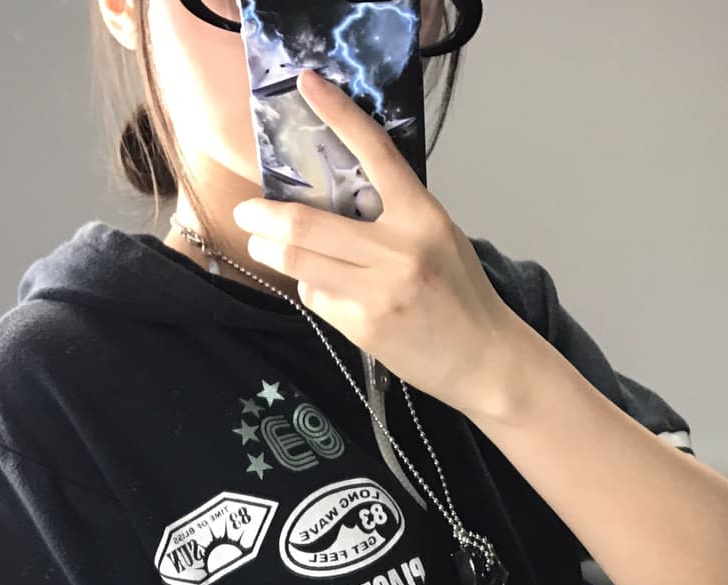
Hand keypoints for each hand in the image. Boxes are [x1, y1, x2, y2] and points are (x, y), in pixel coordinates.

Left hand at [231, 69, 518, 420]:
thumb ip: (394, 213)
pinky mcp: (364, 327)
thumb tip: (338, 197)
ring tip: (262, 245)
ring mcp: (378, 291)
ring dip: (270, 252)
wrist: (480, 357)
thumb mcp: (437, 236)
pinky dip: (311, 290)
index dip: (338, 115)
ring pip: (300, 263)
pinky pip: (318, 299)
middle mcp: (397, 249)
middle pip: (306, 225)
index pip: (374, 152)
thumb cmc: (459, 293)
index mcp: (421, 215)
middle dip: (263, 218)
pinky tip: (324, 291)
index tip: (308, 85)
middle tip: (247, 213)